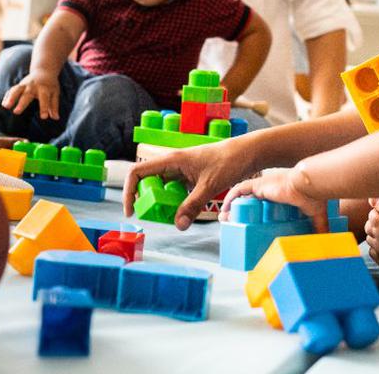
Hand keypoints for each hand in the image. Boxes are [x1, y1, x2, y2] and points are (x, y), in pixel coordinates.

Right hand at [1, 70, 60, 119]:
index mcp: (44, 89)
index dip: (44, 108)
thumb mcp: (55, 93)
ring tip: (6, 106)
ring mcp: (25, 85)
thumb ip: (54, 106)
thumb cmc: (50, 85)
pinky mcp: (19, 85)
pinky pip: (12, 90)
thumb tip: (56, 118)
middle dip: (21, 104)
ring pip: (16, 90)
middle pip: (27, 95)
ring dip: (11, 98)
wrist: (43, 71)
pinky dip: (7, 96)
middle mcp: (33, 86)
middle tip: (16, 112)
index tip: (44, 117)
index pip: (44, 99)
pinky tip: (4, 104)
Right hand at [124, 139, 254, 229]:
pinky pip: (175, 190)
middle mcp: (173, 164)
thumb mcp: (210, 186)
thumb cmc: (229, 161)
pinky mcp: (191, 176)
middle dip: (147, 200)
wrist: (248, 152)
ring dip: (162, 203)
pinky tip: (184, 211)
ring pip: (162, 188)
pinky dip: (175, 202)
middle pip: (148, 182)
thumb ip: (192, 205)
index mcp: (171, 160)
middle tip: (156, 217)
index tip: (132, 210)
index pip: (137, 172)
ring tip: (170, 216)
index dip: (129, 191)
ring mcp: (182, 170)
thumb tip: (178, 225)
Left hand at [220, 167, 328, 232]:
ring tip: (225, 219)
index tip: (247, 223)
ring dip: (232, 206)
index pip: (263, 203)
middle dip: (238, 211)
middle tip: (231, 223)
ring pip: (241, 196)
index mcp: (280, 195)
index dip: (254, 211)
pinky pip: (239, 190)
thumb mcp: (316, 214)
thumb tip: (326, 240)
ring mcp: (263, 186)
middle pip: (249, 201)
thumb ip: (319, 226)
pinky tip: (226, 208)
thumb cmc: (313, 196)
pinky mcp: (258, 185)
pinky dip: (231, 197)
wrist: (309, 185)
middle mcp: (269, 189)